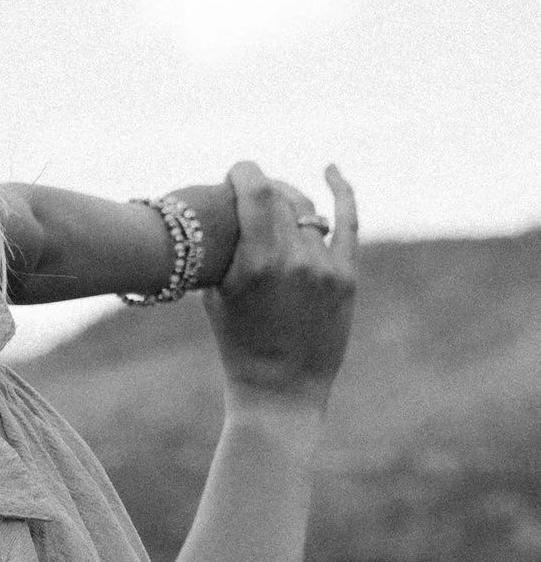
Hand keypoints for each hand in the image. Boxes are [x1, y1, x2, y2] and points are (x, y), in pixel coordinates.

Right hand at [203, 161, 357, 415]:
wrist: (280, 391)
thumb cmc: (236, 345)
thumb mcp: (214, 295)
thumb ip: (223, 251)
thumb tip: (225, 211)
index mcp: (256, 263)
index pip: (255, 190)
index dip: (244, 171)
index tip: (234, 173)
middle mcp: (294, 259)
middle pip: (281, 197)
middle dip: (262, 189)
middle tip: (248, 195)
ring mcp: (324, 267)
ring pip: (306, 211)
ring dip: (287, 202)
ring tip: (273, 206)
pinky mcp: (345, 277)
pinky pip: (346, 222)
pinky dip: (340, 192)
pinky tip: (331, 170)